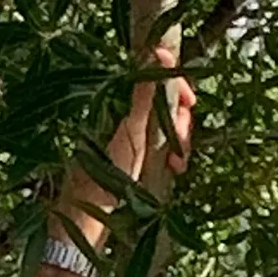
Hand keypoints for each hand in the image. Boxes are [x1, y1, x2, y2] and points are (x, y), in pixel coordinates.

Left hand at [55, 46, 195, 251]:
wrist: (86, 226)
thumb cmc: (104, 179)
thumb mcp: (130, 133)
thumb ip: (145, 94)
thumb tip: (158, 50)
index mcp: (119, 107)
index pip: (155, 82)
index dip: (176, 87)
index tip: (191, 101)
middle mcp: (124, 121)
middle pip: (164, 107)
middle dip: (180, 122)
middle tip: (182, 146)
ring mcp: (130, 144)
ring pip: (166, 130)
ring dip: (179, 144)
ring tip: (177, 166)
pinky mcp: (134, 167)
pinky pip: (161, 152)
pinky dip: (171, 159)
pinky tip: (173, 172)